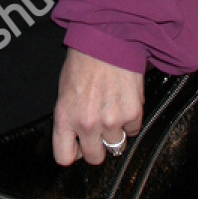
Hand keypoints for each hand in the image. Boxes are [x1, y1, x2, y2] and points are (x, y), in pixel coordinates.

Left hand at [52, 48, 142, 165]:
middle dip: (97, 147)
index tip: (77, 147)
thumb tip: (75, 136)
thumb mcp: (64, 90)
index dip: (73, 153)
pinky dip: (130, 121)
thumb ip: (68, 117)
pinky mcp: (132, 113)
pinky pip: (133, 130)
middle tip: (99, 132)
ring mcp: (111, 120)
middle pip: (95, 158)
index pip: (64, 157)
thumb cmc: (83, 61)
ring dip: (115, 133)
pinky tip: (123, 103)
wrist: (107, 40)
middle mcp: (87, 123)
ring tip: (112, 112)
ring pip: (116, 146)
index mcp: (65, 117)